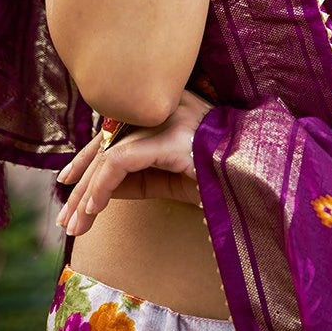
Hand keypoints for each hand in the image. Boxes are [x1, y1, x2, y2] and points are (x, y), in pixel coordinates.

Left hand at [55, 89, 214, 237]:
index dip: (90, 157)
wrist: (264, 182)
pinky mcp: (172, 138)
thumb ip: (140, 177)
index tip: (68, 182)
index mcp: (172, 109)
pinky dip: (101, 187)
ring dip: (87, 193)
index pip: (119, 130)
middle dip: (83, 181)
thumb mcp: (174, 179)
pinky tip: (93, 210)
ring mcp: (171, 119)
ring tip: (75, 224)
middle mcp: (169, 106)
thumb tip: (97, 189)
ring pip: (110, 153)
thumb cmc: (226, 180)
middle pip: (110, 140)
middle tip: (66, 217)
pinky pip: (121, 161)